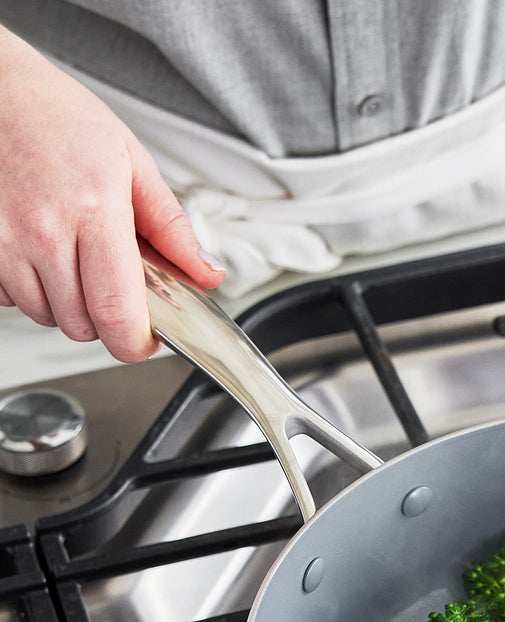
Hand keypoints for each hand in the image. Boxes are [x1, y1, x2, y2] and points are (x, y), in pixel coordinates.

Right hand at [0, 26, 223, 360]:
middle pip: (83, 325)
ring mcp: (3, 239)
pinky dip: (31, 290)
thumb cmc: (59, 119)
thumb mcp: (132, 163)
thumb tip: (206, 273)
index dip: (136, 342)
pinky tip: (42, 256)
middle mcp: (42, 230)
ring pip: (47, 316)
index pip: (117, 311)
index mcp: (93, 210)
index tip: (148, 338)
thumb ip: (172, 227)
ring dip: (69, 306)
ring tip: (76, 262)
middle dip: (107, 321)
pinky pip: (10, 298)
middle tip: (115, 289)